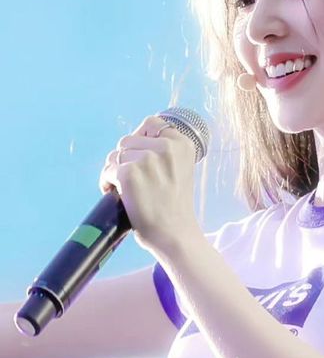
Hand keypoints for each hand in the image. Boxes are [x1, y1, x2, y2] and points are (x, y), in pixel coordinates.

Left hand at [99, 113, 198, 254]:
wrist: (175, 234)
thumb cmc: (174, 206)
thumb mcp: (180, 170)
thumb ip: (164, 153)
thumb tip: (133, 141)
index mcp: (182, 144)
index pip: (152, 124)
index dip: (141, 139)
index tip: (140, 156)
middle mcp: (166, 147)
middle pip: (128, 140)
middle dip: (126, 158)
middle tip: (132, 180)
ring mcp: (147, 159)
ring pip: (115, 155)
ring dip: (115, 171)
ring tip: (125, 190)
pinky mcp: (128, 174)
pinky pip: (107, 171)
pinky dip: (107, 183)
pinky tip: (116, 195)